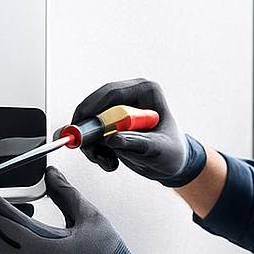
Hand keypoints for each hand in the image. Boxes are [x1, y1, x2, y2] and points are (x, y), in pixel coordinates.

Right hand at [72, 78, 205, 186]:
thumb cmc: (172, 152)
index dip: (92, 108)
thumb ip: (137, 143)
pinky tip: (109, 161)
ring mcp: (119, 108)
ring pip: (90, 120)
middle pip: (96, 104)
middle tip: (89, 150)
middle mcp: (130, 95)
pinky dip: (94, 148)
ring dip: (91, 143)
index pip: (112, 93)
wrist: (171, 163)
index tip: (81, 126)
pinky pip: (91, 132)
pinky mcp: (111, 122)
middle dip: (88, 129)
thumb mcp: (159, 149)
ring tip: (108, 162)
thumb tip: (112, 139)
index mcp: (146, 91)